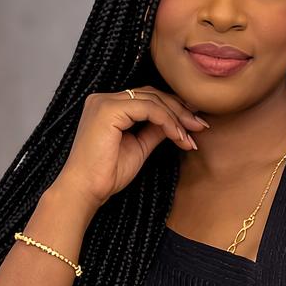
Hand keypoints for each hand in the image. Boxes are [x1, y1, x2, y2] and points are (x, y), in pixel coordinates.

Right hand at [53, 86, 207, 210]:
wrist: (85, 191)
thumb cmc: (105, 175)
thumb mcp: (138, 149)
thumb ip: (154, 132)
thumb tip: (176, 124)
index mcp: (108, 107)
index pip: (146, 98)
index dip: (173, 109)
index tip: (194, 126)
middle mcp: (104, 99)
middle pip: (152, 94)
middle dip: (180, 110)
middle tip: (200, 127)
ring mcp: (105, 102)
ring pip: (152, 99)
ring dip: (177, 117)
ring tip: (191, 136)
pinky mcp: (108, 110)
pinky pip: (148, 109)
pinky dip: (167, 121)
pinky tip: (178, 136)